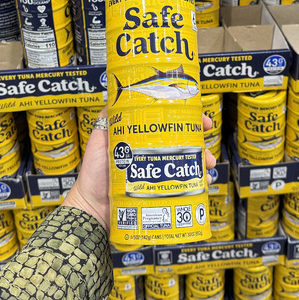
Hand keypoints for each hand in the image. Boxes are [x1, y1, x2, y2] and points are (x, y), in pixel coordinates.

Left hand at [62, 107, 216, 233]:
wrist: (91, 206)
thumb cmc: (93, 173)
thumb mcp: (101, 138)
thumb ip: (109, 118)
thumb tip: (119, 93)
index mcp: (143, 139)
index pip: (171, 125)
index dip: (190, 120)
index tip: (203, 120)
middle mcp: (153, 155)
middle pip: (185, 145)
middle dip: (202, 144)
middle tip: (206, 149)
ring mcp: (158, 174)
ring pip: (188, 165)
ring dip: (203, 163)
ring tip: (207, 165)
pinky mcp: (160, 192)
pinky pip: (184, 187)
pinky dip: (197, 184)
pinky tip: (203, 183)